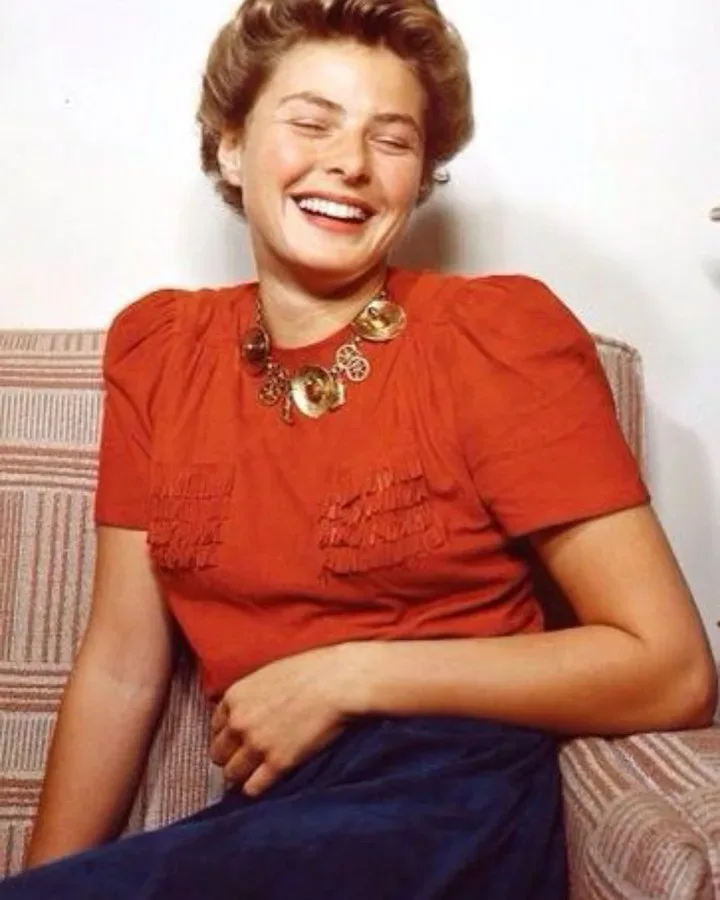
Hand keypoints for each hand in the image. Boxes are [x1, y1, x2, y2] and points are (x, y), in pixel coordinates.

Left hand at [210, 643, 368, 796]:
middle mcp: (239, 722)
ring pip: (232, 774)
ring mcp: (257, 744)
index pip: (215, 728)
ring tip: (255, 773)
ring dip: (242, 775)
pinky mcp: (278, 763)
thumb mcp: (269, 673)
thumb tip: (247, 708)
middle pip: (219, 753)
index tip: (238, 740)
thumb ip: (251, 694)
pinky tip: (267, 782)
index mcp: (235, 696)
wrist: (339, 681)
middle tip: (246, 758)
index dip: (228, 735)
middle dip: (231, 756)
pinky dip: (257, 788)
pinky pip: (252, 788)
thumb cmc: (312, 670)